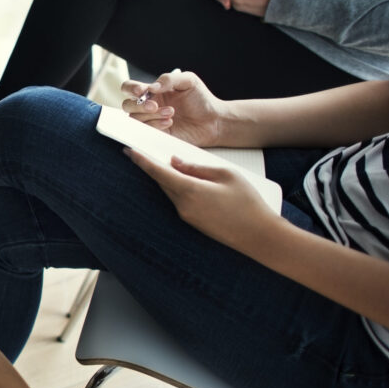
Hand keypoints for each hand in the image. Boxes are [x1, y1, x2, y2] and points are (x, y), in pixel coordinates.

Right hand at [121, 70, 228, 146]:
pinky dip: (155, 125)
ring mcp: (151, 121)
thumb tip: (151, 88)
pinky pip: (145, 131)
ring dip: (151, 115)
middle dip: (139, 106)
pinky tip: (170, 122)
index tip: (142, 91)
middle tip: (155, 105)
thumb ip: (168, 79)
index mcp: (152, 92)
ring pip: (135, 119)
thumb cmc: (201, 99)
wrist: (213, 120)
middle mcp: (148, 106)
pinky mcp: (156, 135)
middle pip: (127, 105)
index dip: (130, 89)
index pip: (129, 87)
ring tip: (171, 113)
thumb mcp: (188, 81)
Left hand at [126, 151, 279, 248]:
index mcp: (190, 191)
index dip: (142, 161)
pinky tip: (187, 182)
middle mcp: (183, 206)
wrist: (259, 236)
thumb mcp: (226, 175)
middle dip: (154, 167)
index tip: (129, 151)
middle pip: (162, 181)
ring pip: (171, 191)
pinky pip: (180, 200)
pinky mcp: (193, 223)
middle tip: (147, 152)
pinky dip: (179, 189)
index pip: (158, 173)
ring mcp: (187, 216)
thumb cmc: (248, 203)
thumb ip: (197, 167)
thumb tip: (175, 163)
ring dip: (168, 178)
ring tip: (173, 165)